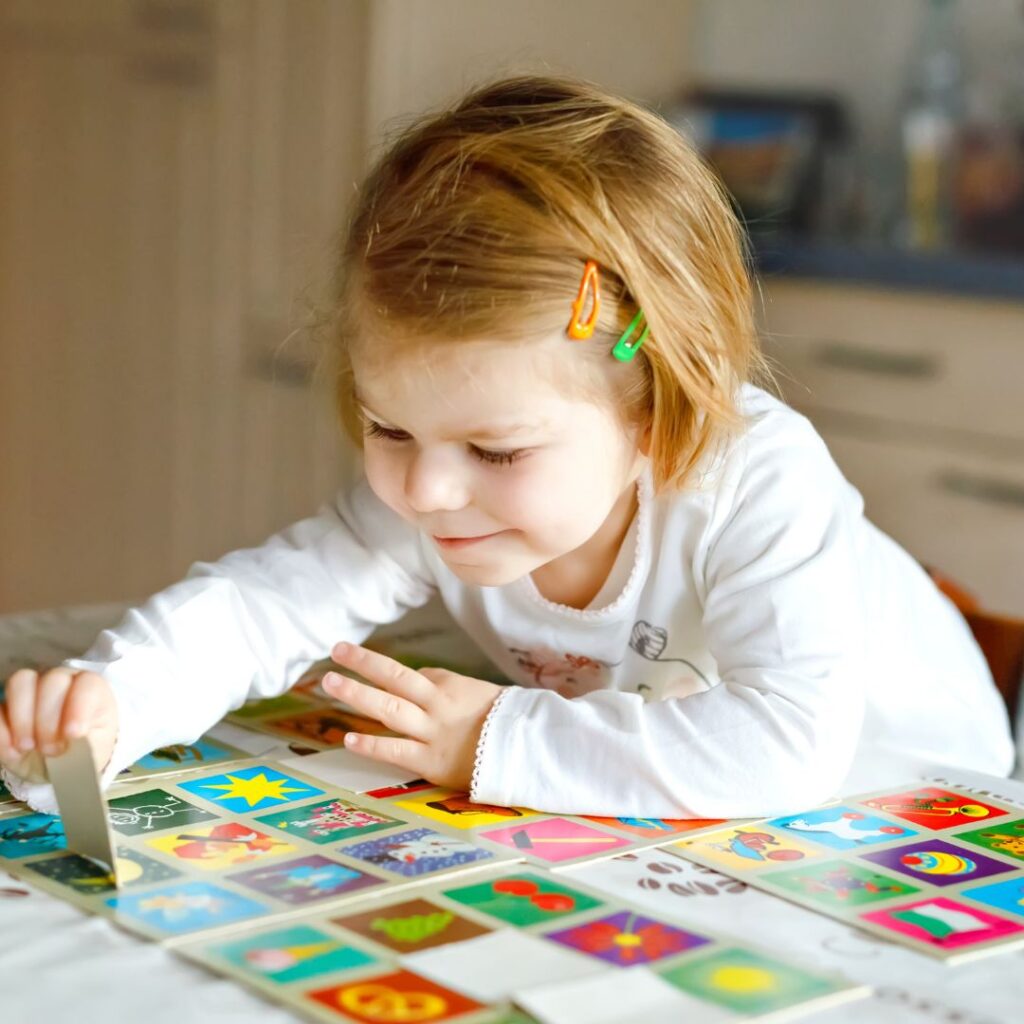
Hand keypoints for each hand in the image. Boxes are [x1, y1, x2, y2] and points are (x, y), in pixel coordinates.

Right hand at [0, 668, 118, 781]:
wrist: (58, 767)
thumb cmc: (83, 753)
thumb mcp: (94, 752)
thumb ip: (89, 742)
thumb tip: (74, 735)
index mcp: (92, 689)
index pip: (88, 683)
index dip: (79, 706)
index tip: (73, 734)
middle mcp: (63, 681)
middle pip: (52, 680)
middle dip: (49, 719)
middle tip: (52, 750)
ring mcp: (32, 689)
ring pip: (20, 682)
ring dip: (22, 718)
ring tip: (28, 747)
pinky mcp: (5, 707)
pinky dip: (2, 732)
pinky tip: (13, 752)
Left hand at [323, 642, 501, 790]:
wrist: (529, 752)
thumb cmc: (507, 724)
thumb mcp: (482, 695)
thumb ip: (450, 688)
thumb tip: (424, 678)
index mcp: (451, 686)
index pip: (417, 676)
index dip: (400, 679)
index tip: (384, 679)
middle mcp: (437, 705)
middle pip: (395, 677)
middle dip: (364, 662)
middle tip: (337, 649)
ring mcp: (432, 732)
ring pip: (389, 707)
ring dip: (357, 693)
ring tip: (330, 681)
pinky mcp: (432, 762)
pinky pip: (396, 750)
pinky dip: (371, 744)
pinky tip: (348, 737)